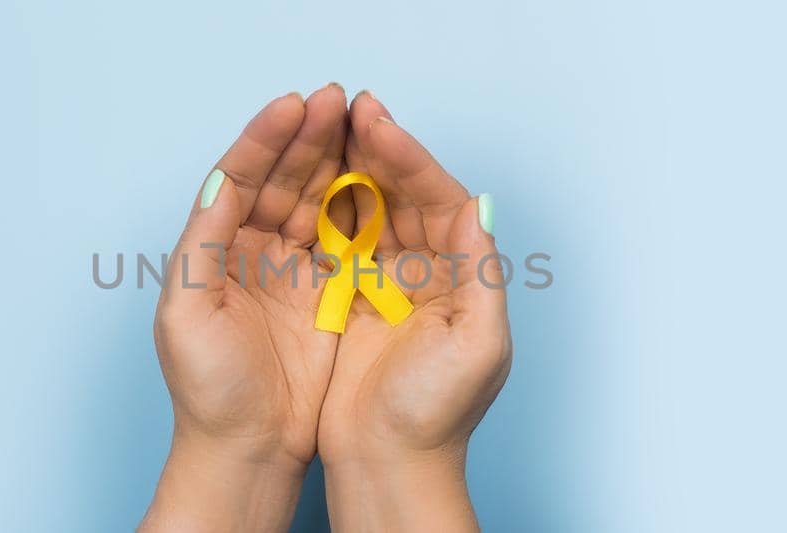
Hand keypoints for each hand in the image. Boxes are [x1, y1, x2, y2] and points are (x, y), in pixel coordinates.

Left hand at [140, 84, 351, 531]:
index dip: (265, 138)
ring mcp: (295, 270)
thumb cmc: (207, 388)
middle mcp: (253, 250)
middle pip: (282, 178)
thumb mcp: (187, 311)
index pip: (239, 176)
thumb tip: (220, 180)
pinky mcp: (330, 294)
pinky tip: (381, 176)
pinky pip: (349, 237)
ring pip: (318, 199)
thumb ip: (203, 244)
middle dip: (309, 136)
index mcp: (214, 248)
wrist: (249, 448)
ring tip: (363, 122)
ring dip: (338, 160)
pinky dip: (364, 204)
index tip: (294, 105)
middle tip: (338, 99)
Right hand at [317, 92, 512, 531]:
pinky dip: (324, 205)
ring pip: (369, 207)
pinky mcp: (351, 299)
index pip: (438, 197)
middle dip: (375, 147)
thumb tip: (479, 206)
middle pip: (403, 192)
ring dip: (348, 166)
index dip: (408, 156)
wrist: (388, 465)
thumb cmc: (435, 415)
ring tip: (323, 125)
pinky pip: (338, 238)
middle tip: (346, 105)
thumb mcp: (478, 344)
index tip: (375, 122)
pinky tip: (305, 177)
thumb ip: (481, 273)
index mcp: (463, 274)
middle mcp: (430, 270)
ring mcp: (389, 283)